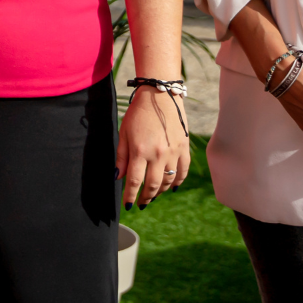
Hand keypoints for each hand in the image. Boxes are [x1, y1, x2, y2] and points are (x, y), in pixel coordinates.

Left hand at [117, 87, 190, 208]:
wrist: (160, 96)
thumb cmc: (138, 114)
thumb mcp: (124, 133)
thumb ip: (122, 157)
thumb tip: (118, 177)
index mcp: (140, 151)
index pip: (134, 181)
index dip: (130, 196)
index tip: (127, 205)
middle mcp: (158, 154)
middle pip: (153, 185)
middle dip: (146, 197)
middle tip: (141, 203)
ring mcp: (174, 152)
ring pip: (169, 181)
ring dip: (161, 191)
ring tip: (154, 195)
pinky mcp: (184, 148)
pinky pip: (183, 171)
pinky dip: (178, 181)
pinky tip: (173, 187)